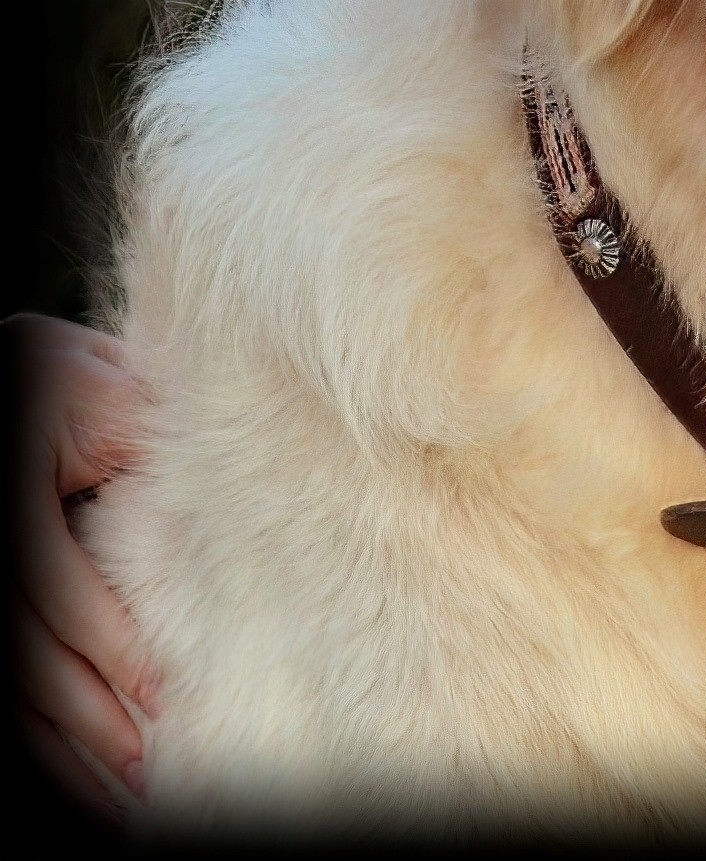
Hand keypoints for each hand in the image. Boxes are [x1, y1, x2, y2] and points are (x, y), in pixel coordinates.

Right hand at [10, 314, 153, 811]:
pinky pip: (11, 684)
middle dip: (87, 721)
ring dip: (66, 746)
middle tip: (146, 774)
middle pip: (26, 657)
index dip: (103, 648)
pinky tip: (88, 771)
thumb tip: (219, 519)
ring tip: (121, 796)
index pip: (49, 591)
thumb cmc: (69, 384)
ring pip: (13, 685)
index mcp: (11, 492)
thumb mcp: (107, 400)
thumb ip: (140, 449)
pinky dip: (48, 733)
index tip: (158, 698)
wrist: (13, 376)